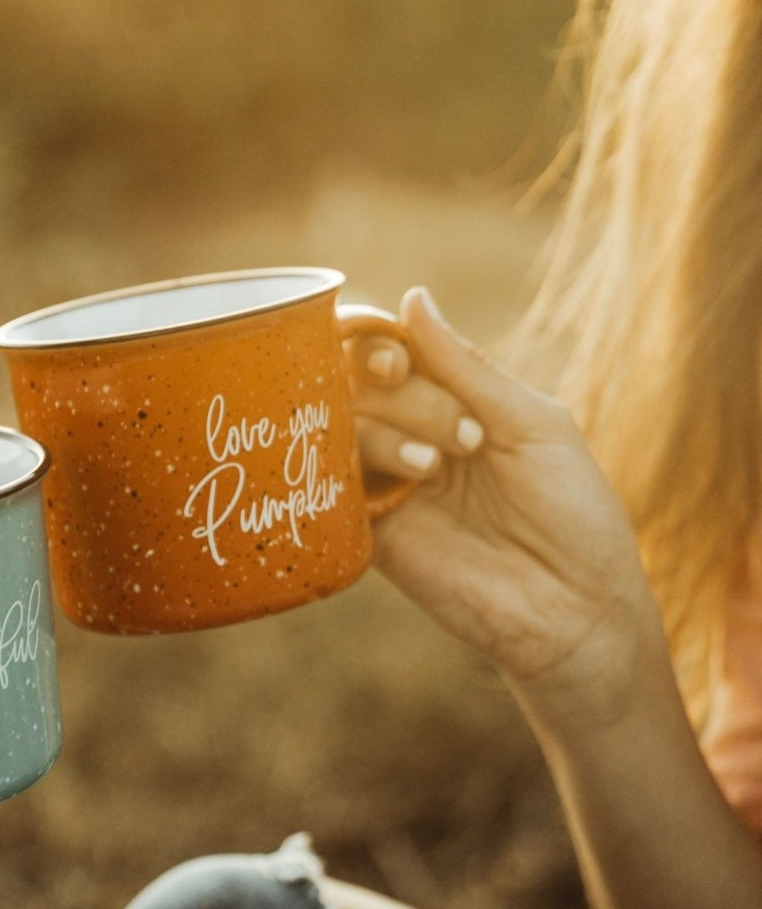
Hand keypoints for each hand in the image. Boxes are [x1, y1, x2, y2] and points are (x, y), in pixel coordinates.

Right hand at [352, 288, 661, 729]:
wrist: (577, 611)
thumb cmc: (573, 512)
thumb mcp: (531, 424)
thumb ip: (467, 367)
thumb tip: (410, 296)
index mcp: (453, 400)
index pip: (388, 347)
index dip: (373, 340)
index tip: (393, 360)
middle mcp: (411, 434)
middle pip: (359, 381)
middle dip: (400, 393)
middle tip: (459, 435)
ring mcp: (388, 483)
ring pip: (343, 427)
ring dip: (387, 432)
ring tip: (437, 468)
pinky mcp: (371, 534)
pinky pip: (331, 488)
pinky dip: (348, 472)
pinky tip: (402, 482)